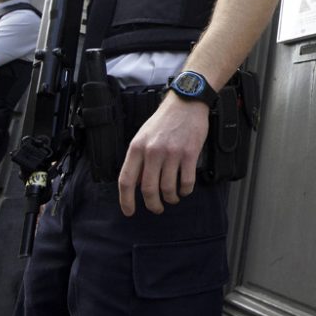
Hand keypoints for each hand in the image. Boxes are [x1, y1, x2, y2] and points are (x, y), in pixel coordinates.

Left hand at [117, 94, 208, 215]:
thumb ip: (139, 159)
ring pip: (168, 188)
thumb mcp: (143, 136)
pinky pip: (186, 182)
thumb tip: (138, 184)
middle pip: (149, 190)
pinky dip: (185, 191)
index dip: (126, 200)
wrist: (186, 103)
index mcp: (137, 148)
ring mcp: (172, 153)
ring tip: (172, 198)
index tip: (130, 212)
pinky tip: (184, 190)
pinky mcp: (190, 154)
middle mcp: (152, 152)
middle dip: (153, 205)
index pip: (126, 180)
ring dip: (171, 199)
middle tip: (157, 209)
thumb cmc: (164, 120)